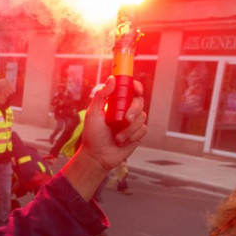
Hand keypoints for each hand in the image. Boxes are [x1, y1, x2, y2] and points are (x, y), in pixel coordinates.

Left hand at [61, 77, 146, 200]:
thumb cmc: (92, 135)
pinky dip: (133, 135)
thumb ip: (101, 95)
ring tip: (117, 137)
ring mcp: (132, 122)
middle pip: (139, 101)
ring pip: (142, 116)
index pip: (130, 89)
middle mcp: (125, 110)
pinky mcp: (137, 134)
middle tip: (125, 118)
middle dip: (134, 109)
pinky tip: (122, 141)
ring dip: (130, 128)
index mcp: (115, 103)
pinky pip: (143, 129)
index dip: (135, 86)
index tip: (136, 89)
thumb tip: (112, 79)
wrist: (97, 156)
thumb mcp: (93, 113)